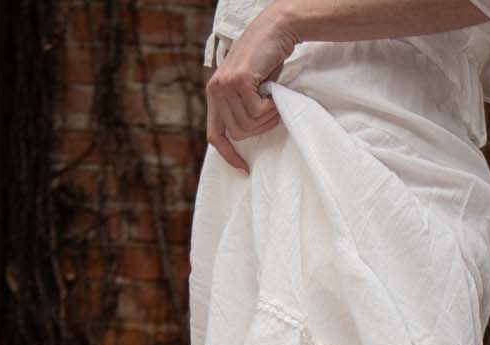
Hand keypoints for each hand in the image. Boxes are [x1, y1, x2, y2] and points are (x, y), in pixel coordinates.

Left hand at [205, 8, 300, 172]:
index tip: (244, 169)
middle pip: (237, 133)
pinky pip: (257, 111)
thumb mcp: (250, 89)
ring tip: (274, 101)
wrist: (275, 31)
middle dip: (259, 129)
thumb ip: (242, 108)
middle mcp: (215, 90)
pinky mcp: (238, 80)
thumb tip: (245, 136)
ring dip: (267, 118)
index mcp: (215, 94)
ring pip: (247, 124)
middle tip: (273, 113)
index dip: (228, 155)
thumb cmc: (266, 61)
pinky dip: (271, 107)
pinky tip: (273, 91)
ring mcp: (224, 84)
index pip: (214, 134)